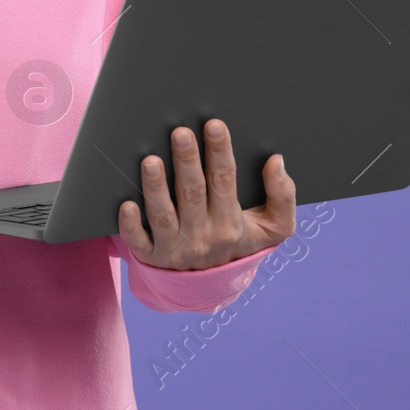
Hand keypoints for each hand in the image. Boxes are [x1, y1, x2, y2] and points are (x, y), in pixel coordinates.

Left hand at [116, 119, 295, 270]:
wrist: (212, 283)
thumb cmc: (238, 240)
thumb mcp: (272, 227)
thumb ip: (283, 196)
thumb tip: (277, 162)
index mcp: (230, 225)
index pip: (224, 182)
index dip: (220, 152)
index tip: (214, 125)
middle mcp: (202, 236)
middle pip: (192, 193)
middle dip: (187, 162)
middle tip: (180, 133)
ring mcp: (174, 248)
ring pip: (163, 215)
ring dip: (156, 188)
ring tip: (150, 161)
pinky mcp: (151, 256)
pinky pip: (139, 243)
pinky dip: (131, 226)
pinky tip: (126, 205)